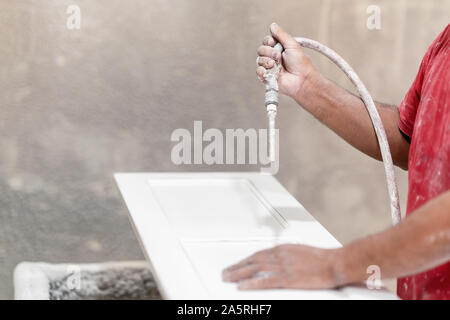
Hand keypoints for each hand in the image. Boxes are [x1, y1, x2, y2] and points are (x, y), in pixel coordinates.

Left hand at [222, 244, 341, 289]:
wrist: (334, 263)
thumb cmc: (323, 258)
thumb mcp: (301, 251)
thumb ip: (287, 255)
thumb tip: (279, 259)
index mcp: (283, 249)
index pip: (258, 254)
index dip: (246, 260)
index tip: (238, 264)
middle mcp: (280, 255)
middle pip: (252, 260)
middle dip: (237, 266)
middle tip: (226, 272)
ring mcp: (282, 266)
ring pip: (254, 269)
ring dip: (238, 273)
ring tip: (228, 278)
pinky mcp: (287, 278)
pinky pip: (264, 281)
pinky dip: (251, 283)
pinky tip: (242, 286)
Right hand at [256, 23, 316, 98]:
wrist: (301, 79)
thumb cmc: (300, 63)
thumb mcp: (292, 45)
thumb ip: (281, 35)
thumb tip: (272, 25)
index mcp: (278, 48)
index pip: (266, 41)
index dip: (268, 41)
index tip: (273, 43)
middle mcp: (272, 57)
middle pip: (261, 49)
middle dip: (268, 52)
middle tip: (278, 56)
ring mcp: (269, 67)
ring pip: (259, 60)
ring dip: (267, 61)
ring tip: (276, 65)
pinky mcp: (267, 77)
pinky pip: (258, 71)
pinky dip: (262, 71)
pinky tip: (269, 71)